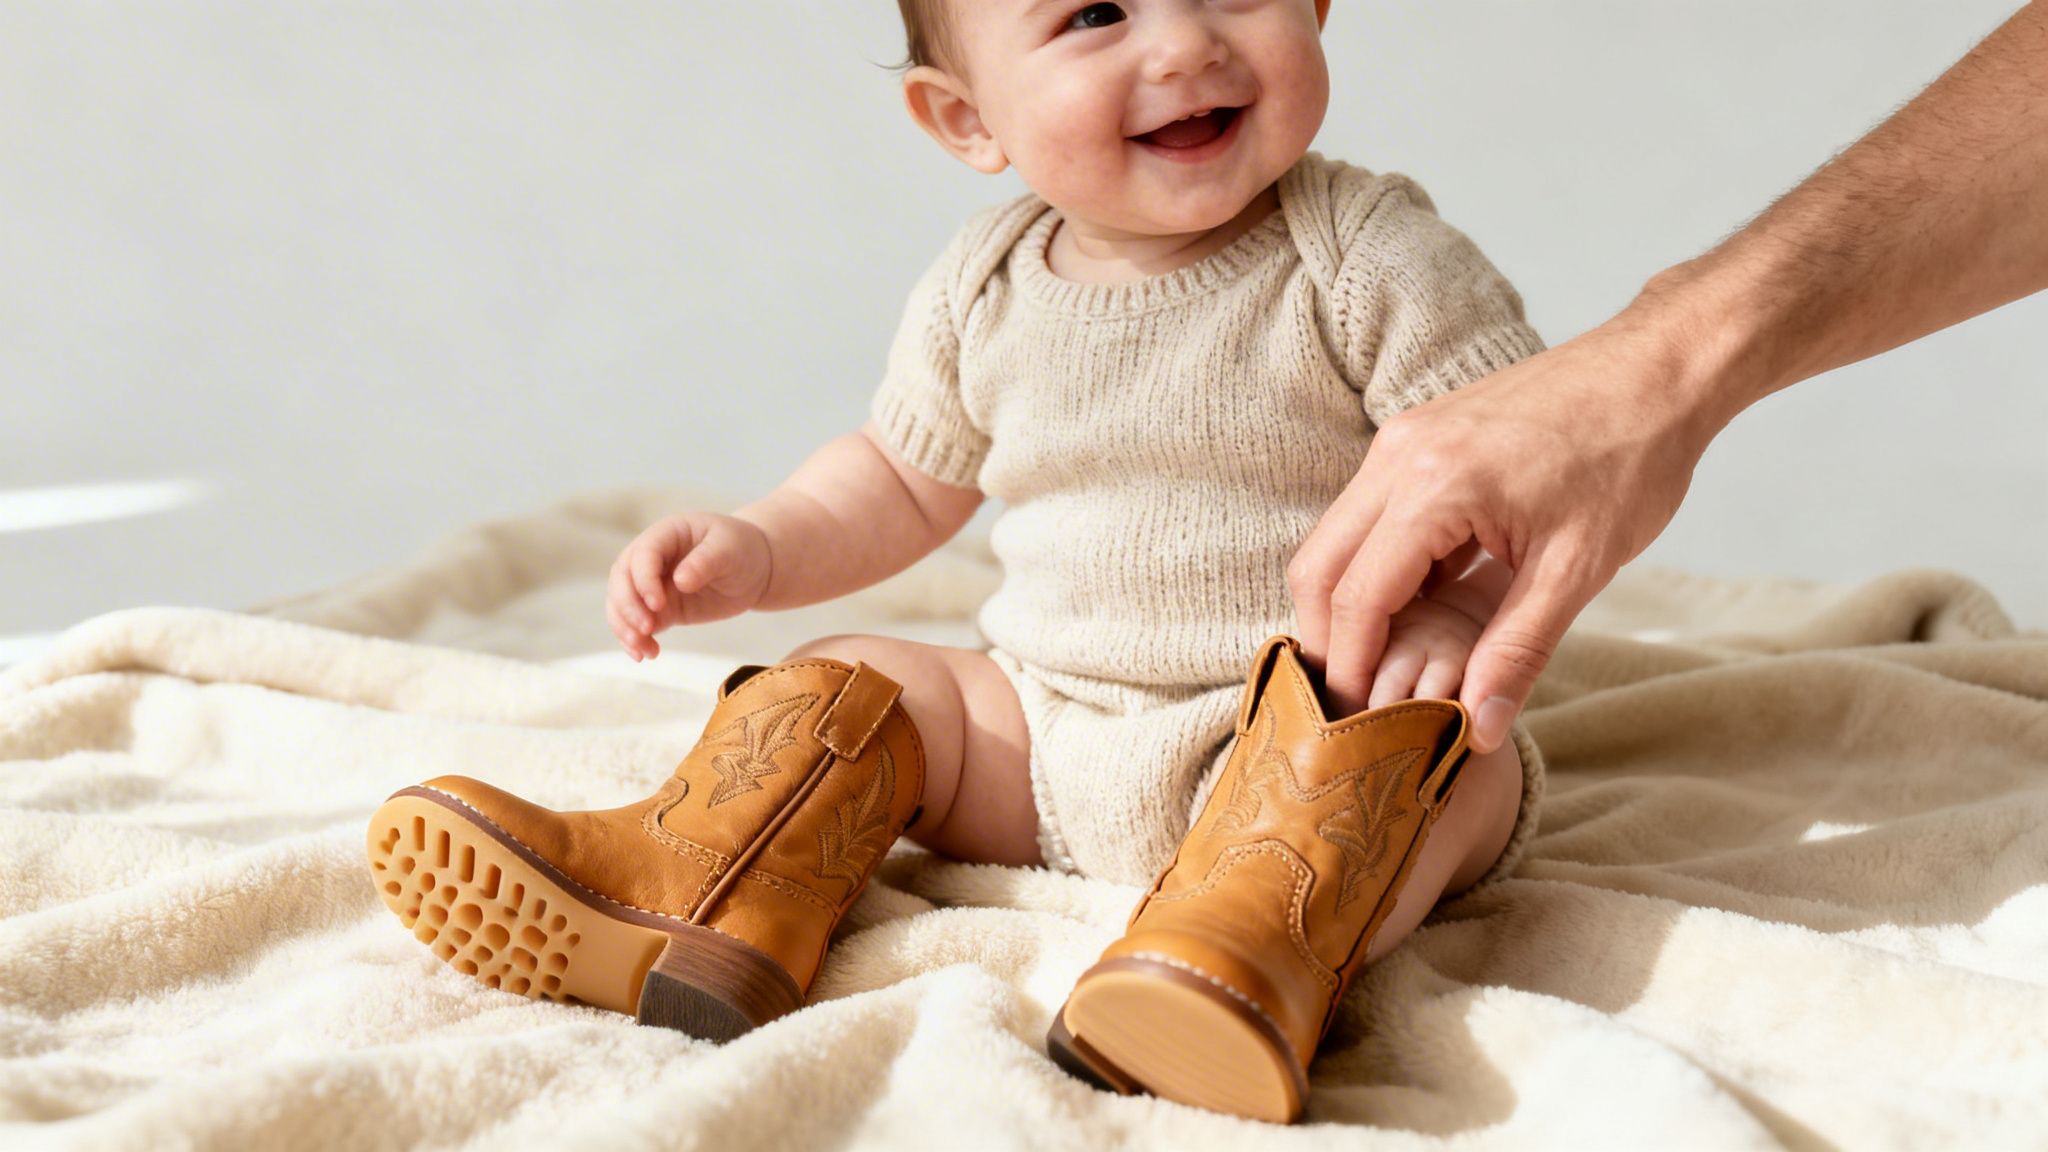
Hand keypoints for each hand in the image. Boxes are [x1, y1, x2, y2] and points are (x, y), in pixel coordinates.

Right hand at [606, 512, 772, 660]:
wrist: (754, 569)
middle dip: (628, 606)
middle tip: (646, 630)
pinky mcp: (660, 609)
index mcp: (666, 534)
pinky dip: (634, 639)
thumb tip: (680, 582)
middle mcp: (651, 558)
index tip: (659, 604)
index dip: (644, 580)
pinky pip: (636, 623)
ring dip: (625, 628)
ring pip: (621, 604)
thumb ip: (705, 561)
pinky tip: (643, 655)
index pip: (643, 555)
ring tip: (643, 651)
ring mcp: (652, 584)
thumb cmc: (741, 549)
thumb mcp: (729, 549)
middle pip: (622, 579)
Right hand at [1289, 320, 1708, 751]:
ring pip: (1336, 539)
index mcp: (1434, 486)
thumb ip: (1518, 652)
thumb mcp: (1577, 570)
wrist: (1656, 371)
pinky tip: (1421, 607)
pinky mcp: (1415, 438)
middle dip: (1327, 640)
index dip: (1349, 667)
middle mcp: (1398, 455)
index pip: (1357, 596)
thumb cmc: (1629, 461)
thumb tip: (1479, 729)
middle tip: (1355, 701)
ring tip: (1388, 662)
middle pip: (1319, 566)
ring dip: (1350, 603)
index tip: (1357, 725)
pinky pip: (1369, 515)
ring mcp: (1401, 440)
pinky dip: (1378, 567)